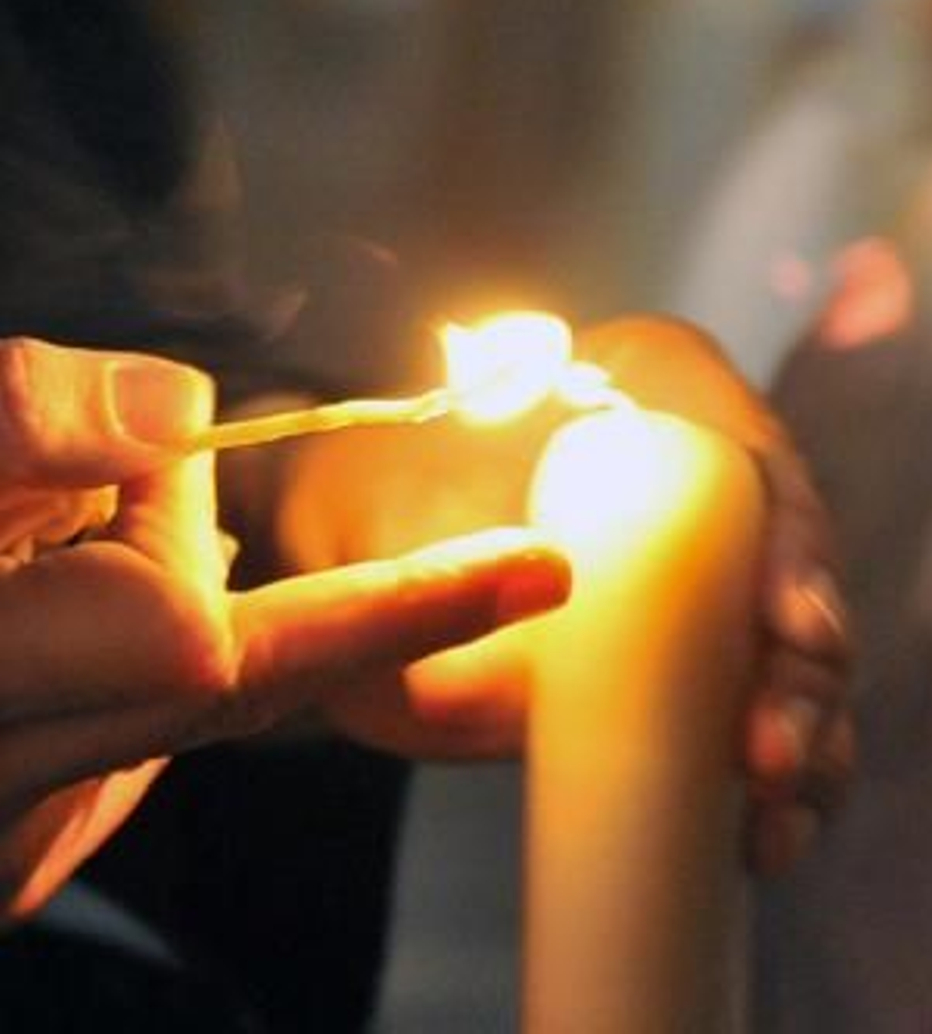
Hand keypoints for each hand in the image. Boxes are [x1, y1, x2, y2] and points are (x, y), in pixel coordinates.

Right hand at [0, 338, 568, 919]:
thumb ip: (17, 416)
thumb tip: (183, 407)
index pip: (234, 640)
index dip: (402, 599)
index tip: (543, 573)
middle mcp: (9, 798)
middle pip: (213, 643)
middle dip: (179, 535)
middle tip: (86, 480)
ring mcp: (10, 846)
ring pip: (179, 683)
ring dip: (129, 583)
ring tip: (9, 551)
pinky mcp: (13, 858)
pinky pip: (127, 726)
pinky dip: (111, 643)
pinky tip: (20, 611)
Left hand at [284, 316, 853, 872]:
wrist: (344, 538)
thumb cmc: (367, 500)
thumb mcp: (384, 529)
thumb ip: (436, 590)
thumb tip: (492, 696)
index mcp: (654, 376)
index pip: (758, 455)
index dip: (795, 541)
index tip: (788, 626)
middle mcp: (709, 458)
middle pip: (798, 561)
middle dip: (807, 663)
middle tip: (770, 751)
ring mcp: (719, 552)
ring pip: (802, 640)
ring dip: (810, 732)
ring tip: (773, 823)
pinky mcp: (709, 638)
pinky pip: (764, 698)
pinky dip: (781, 773)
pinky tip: (764, 841)